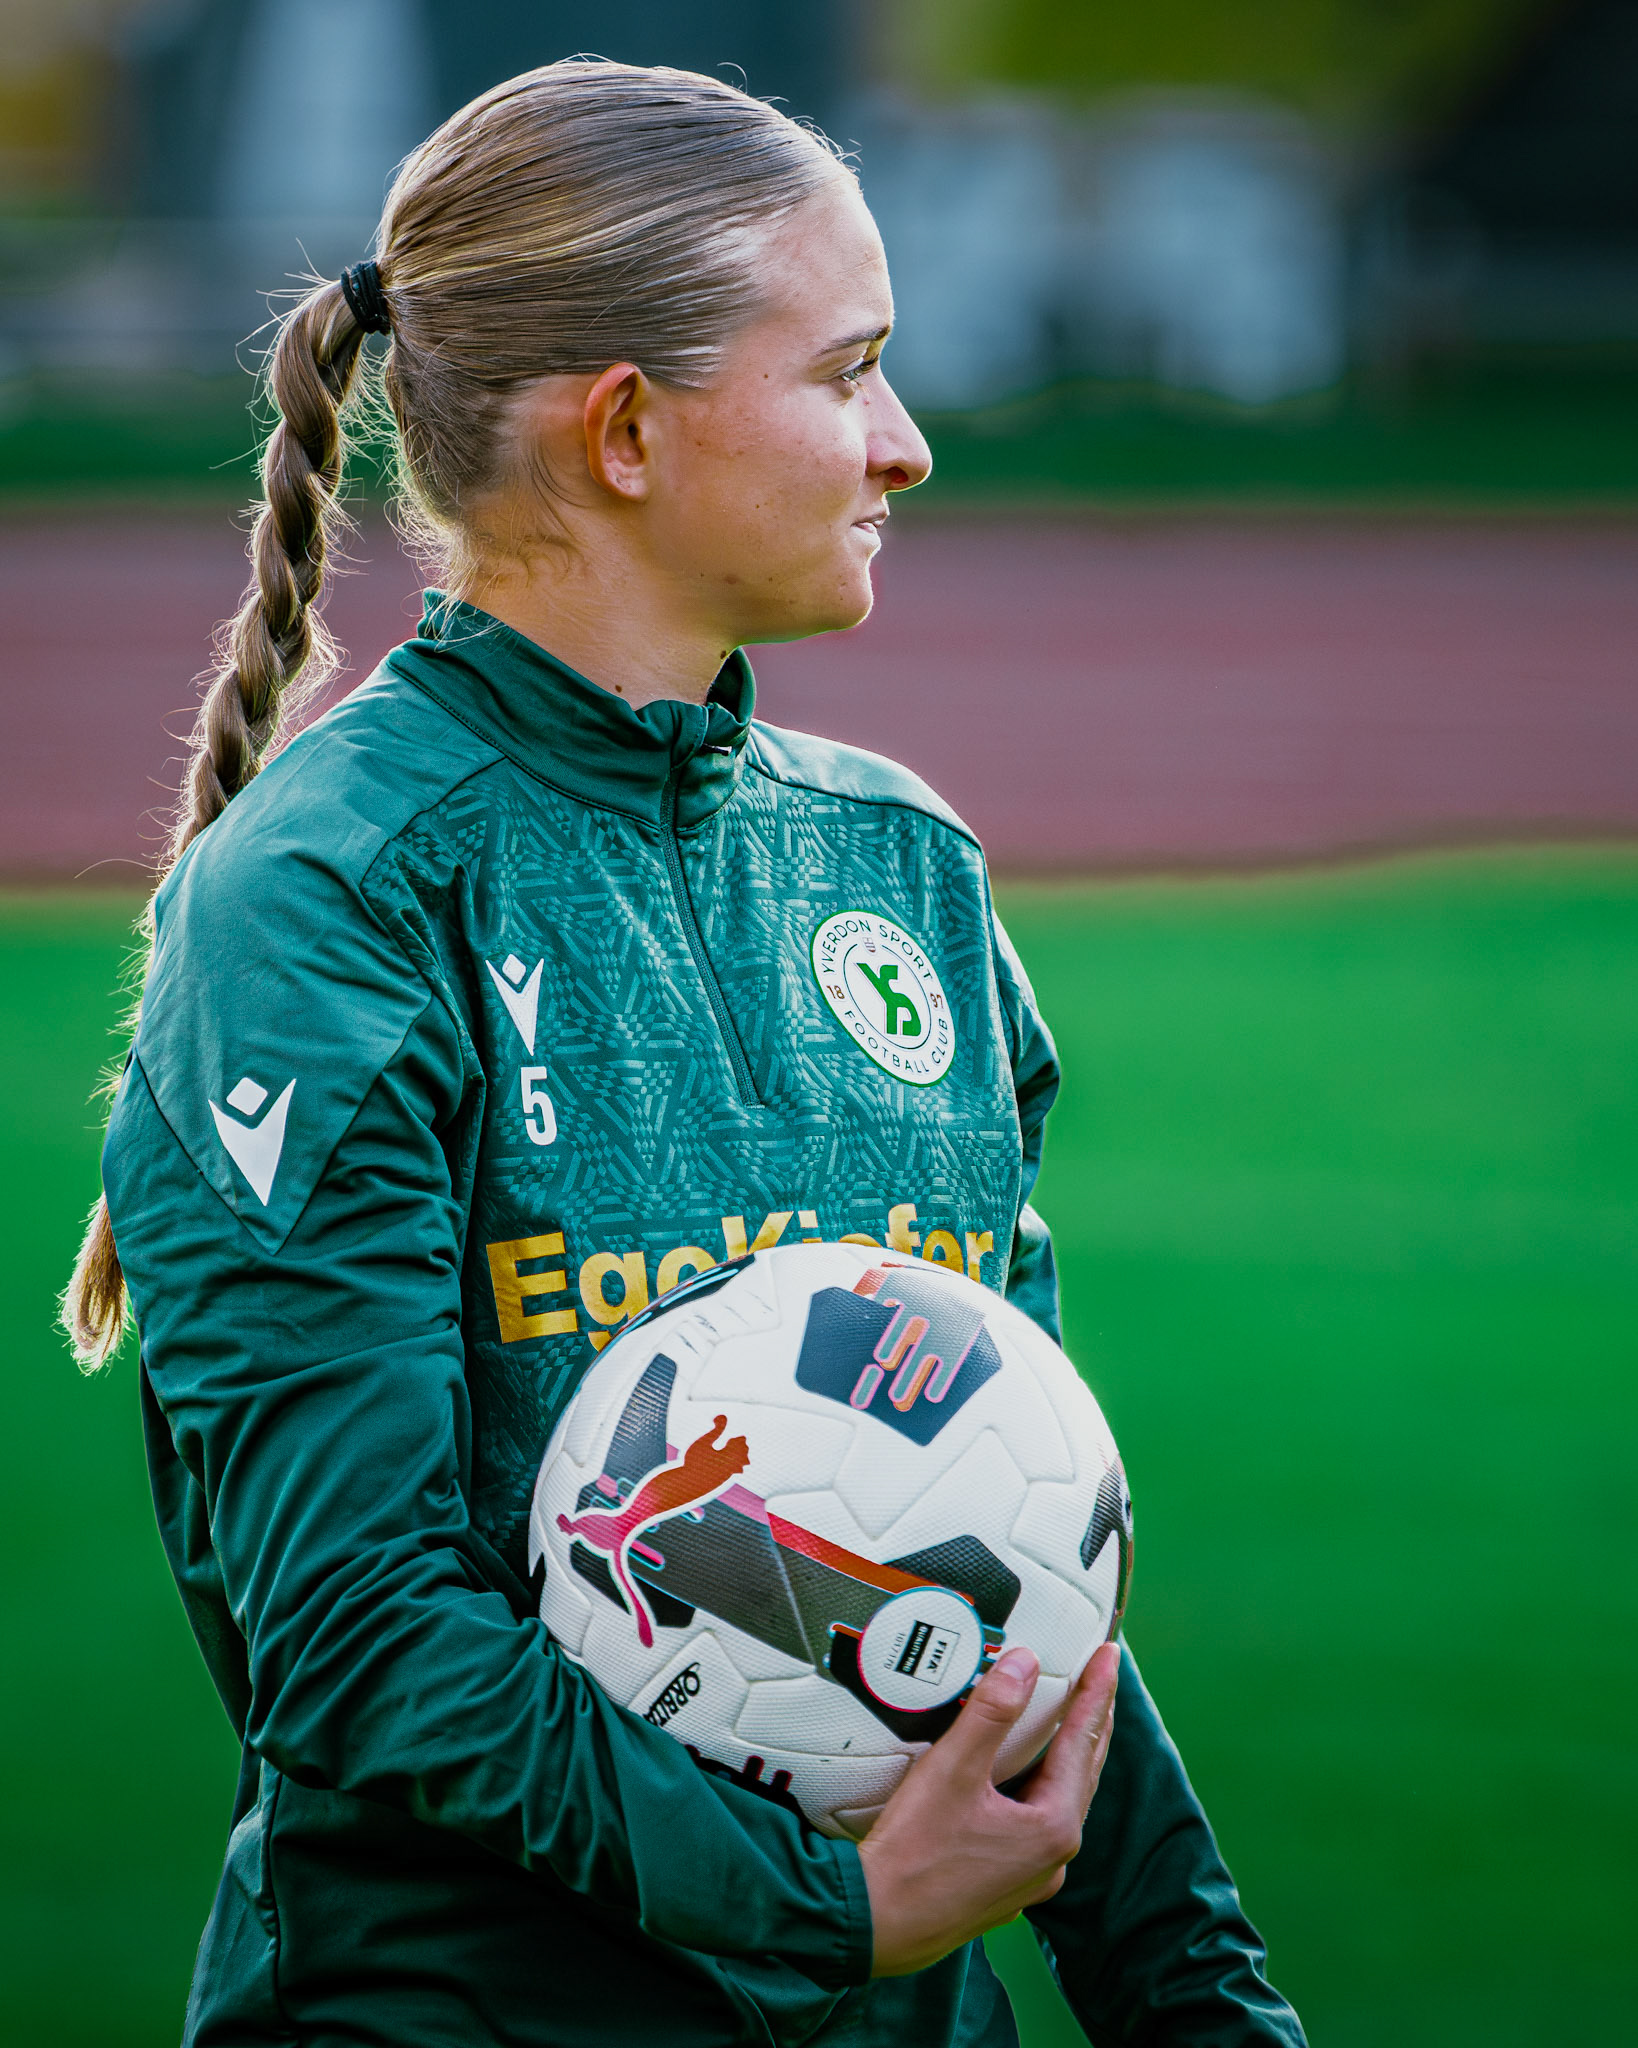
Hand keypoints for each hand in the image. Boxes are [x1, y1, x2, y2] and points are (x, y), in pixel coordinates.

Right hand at [858, 1640, 1119, 1977]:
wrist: (877, 1925)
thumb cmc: (913, 1854)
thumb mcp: (953, 1769)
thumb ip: (992, 1712)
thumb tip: (1024, 1663)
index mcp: (1052, 1827)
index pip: (1082, 1741)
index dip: (1096, 1692)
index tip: (1110, 1654)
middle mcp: (1053, 1858)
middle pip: (1082, 1773)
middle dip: (1092, 1722)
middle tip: (1101, 1679)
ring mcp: (1031, 1879)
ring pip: (1061, 1803)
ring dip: (1069, 1759)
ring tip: (1073, 1722)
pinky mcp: (1005, 1889)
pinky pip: (1037, 1828)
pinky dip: (1041, 1791)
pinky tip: (1027, 1784)